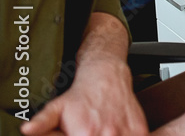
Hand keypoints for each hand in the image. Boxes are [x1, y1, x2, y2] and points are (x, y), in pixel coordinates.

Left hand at [22, 57, 145, 135]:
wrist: (107, 74)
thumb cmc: (82, 94)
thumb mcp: (56, 108)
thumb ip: (41, 124)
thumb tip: (26, 130)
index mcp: (84, 134)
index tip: (81, 134)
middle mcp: (107, 135)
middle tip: (91, 132)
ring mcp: (126, 133)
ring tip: (103, 131)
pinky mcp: (139, 131)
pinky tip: (115, 132)